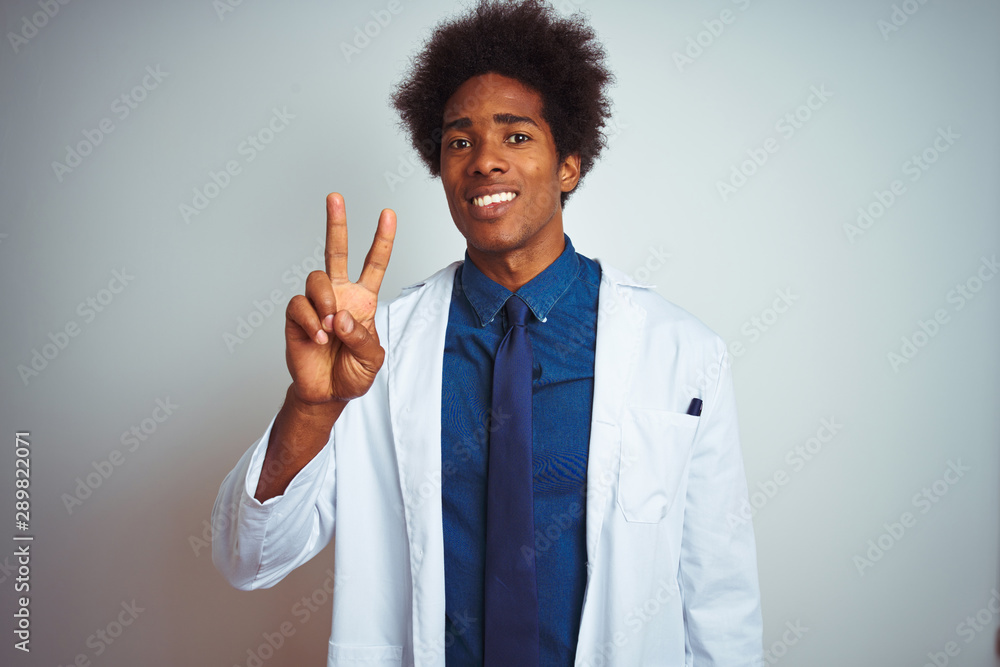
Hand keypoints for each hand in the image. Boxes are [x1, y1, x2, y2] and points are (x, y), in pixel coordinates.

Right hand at [284, 193, 395, 404]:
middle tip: (336, 197)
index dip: (382, 240)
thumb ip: (362, 338)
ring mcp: (316, 303)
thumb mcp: (372, 360)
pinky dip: (310, 321)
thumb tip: (341, 316)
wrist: (326, 393)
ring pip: (316, 279)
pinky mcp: (296, 316)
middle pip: (336, 251)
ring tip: (330, 327)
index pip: (374, 264)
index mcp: (363, 299)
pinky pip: (300, 305)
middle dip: (336, 223)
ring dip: (326, 301)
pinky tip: (318, 337)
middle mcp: (339, 294)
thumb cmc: (352, 373)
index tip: (388, 213)